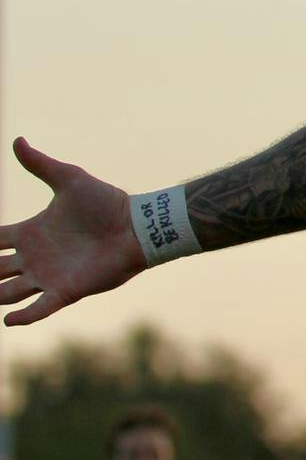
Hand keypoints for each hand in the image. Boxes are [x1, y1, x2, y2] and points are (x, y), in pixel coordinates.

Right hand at [0, 138, 146, 326]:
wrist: (137, 226)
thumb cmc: (106, 203)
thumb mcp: (69, 180)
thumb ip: (41, 164)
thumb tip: (18, 140)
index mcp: (31, 233)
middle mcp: (34, 257)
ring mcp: (47, 276)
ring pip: (8, 293)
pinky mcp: (65, 291)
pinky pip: (39, 309)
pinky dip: (23, 317)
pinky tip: (8, 319)